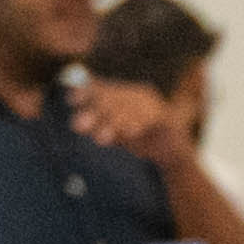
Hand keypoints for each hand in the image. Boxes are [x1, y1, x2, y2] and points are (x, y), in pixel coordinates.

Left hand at [66, 75, 191, 167]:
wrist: (173, 153)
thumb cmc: (141, 141)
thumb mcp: (116, 133)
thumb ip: (99, 127)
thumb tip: (76, 123)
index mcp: (125, 94)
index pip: (103, 89)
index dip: (87, 92)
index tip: (71, 99)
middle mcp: (138, 94)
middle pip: (114, 98)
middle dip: (95, 111)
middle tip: (77, 126)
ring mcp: (153, 103)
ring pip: (129, 109)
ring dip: (113, 123)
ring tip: (99, 139)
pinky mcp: (166, 117)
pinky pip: (150, 118)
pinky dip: (138, 125)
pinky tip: (128, 133)